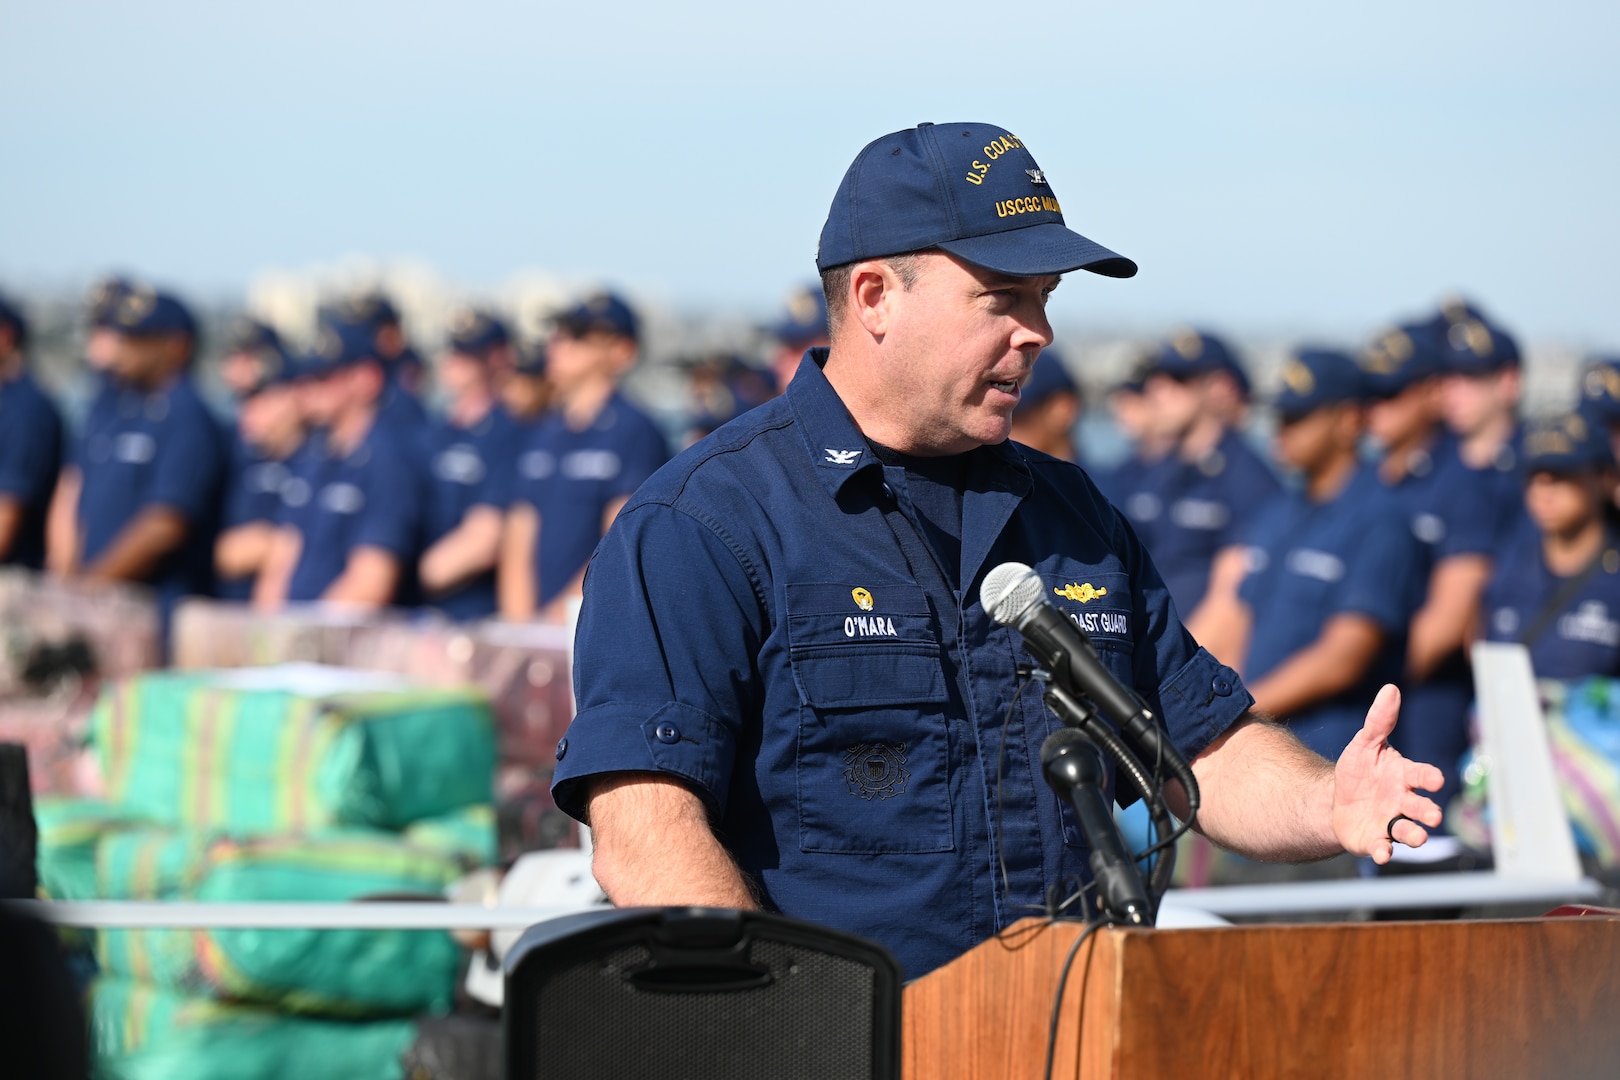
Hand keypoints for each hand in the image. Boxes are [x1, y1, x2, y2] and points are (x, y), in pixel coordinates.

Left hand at [1331, 684, 1445, 864]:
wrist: (1337, 800)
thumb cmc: (1360, 770)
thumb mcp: (1364, 743)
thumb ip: (1378, 721)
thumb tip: (1390, 689)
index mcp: (1404, 776)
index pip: (1421, 775)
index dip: (1428, 777)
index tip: (1436, 779)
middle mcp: (1404, 801)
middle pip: (1421, 807)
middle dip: (1428, 811)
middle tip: (1433, 815)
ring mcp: (1392, 822)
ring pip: (1409, 831)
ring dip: (1415, 835)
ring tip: (1418, 837)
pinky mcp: (1376, 841)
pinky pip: (1383, 848)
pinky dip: (1383, 852)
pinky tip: (1381, 854)